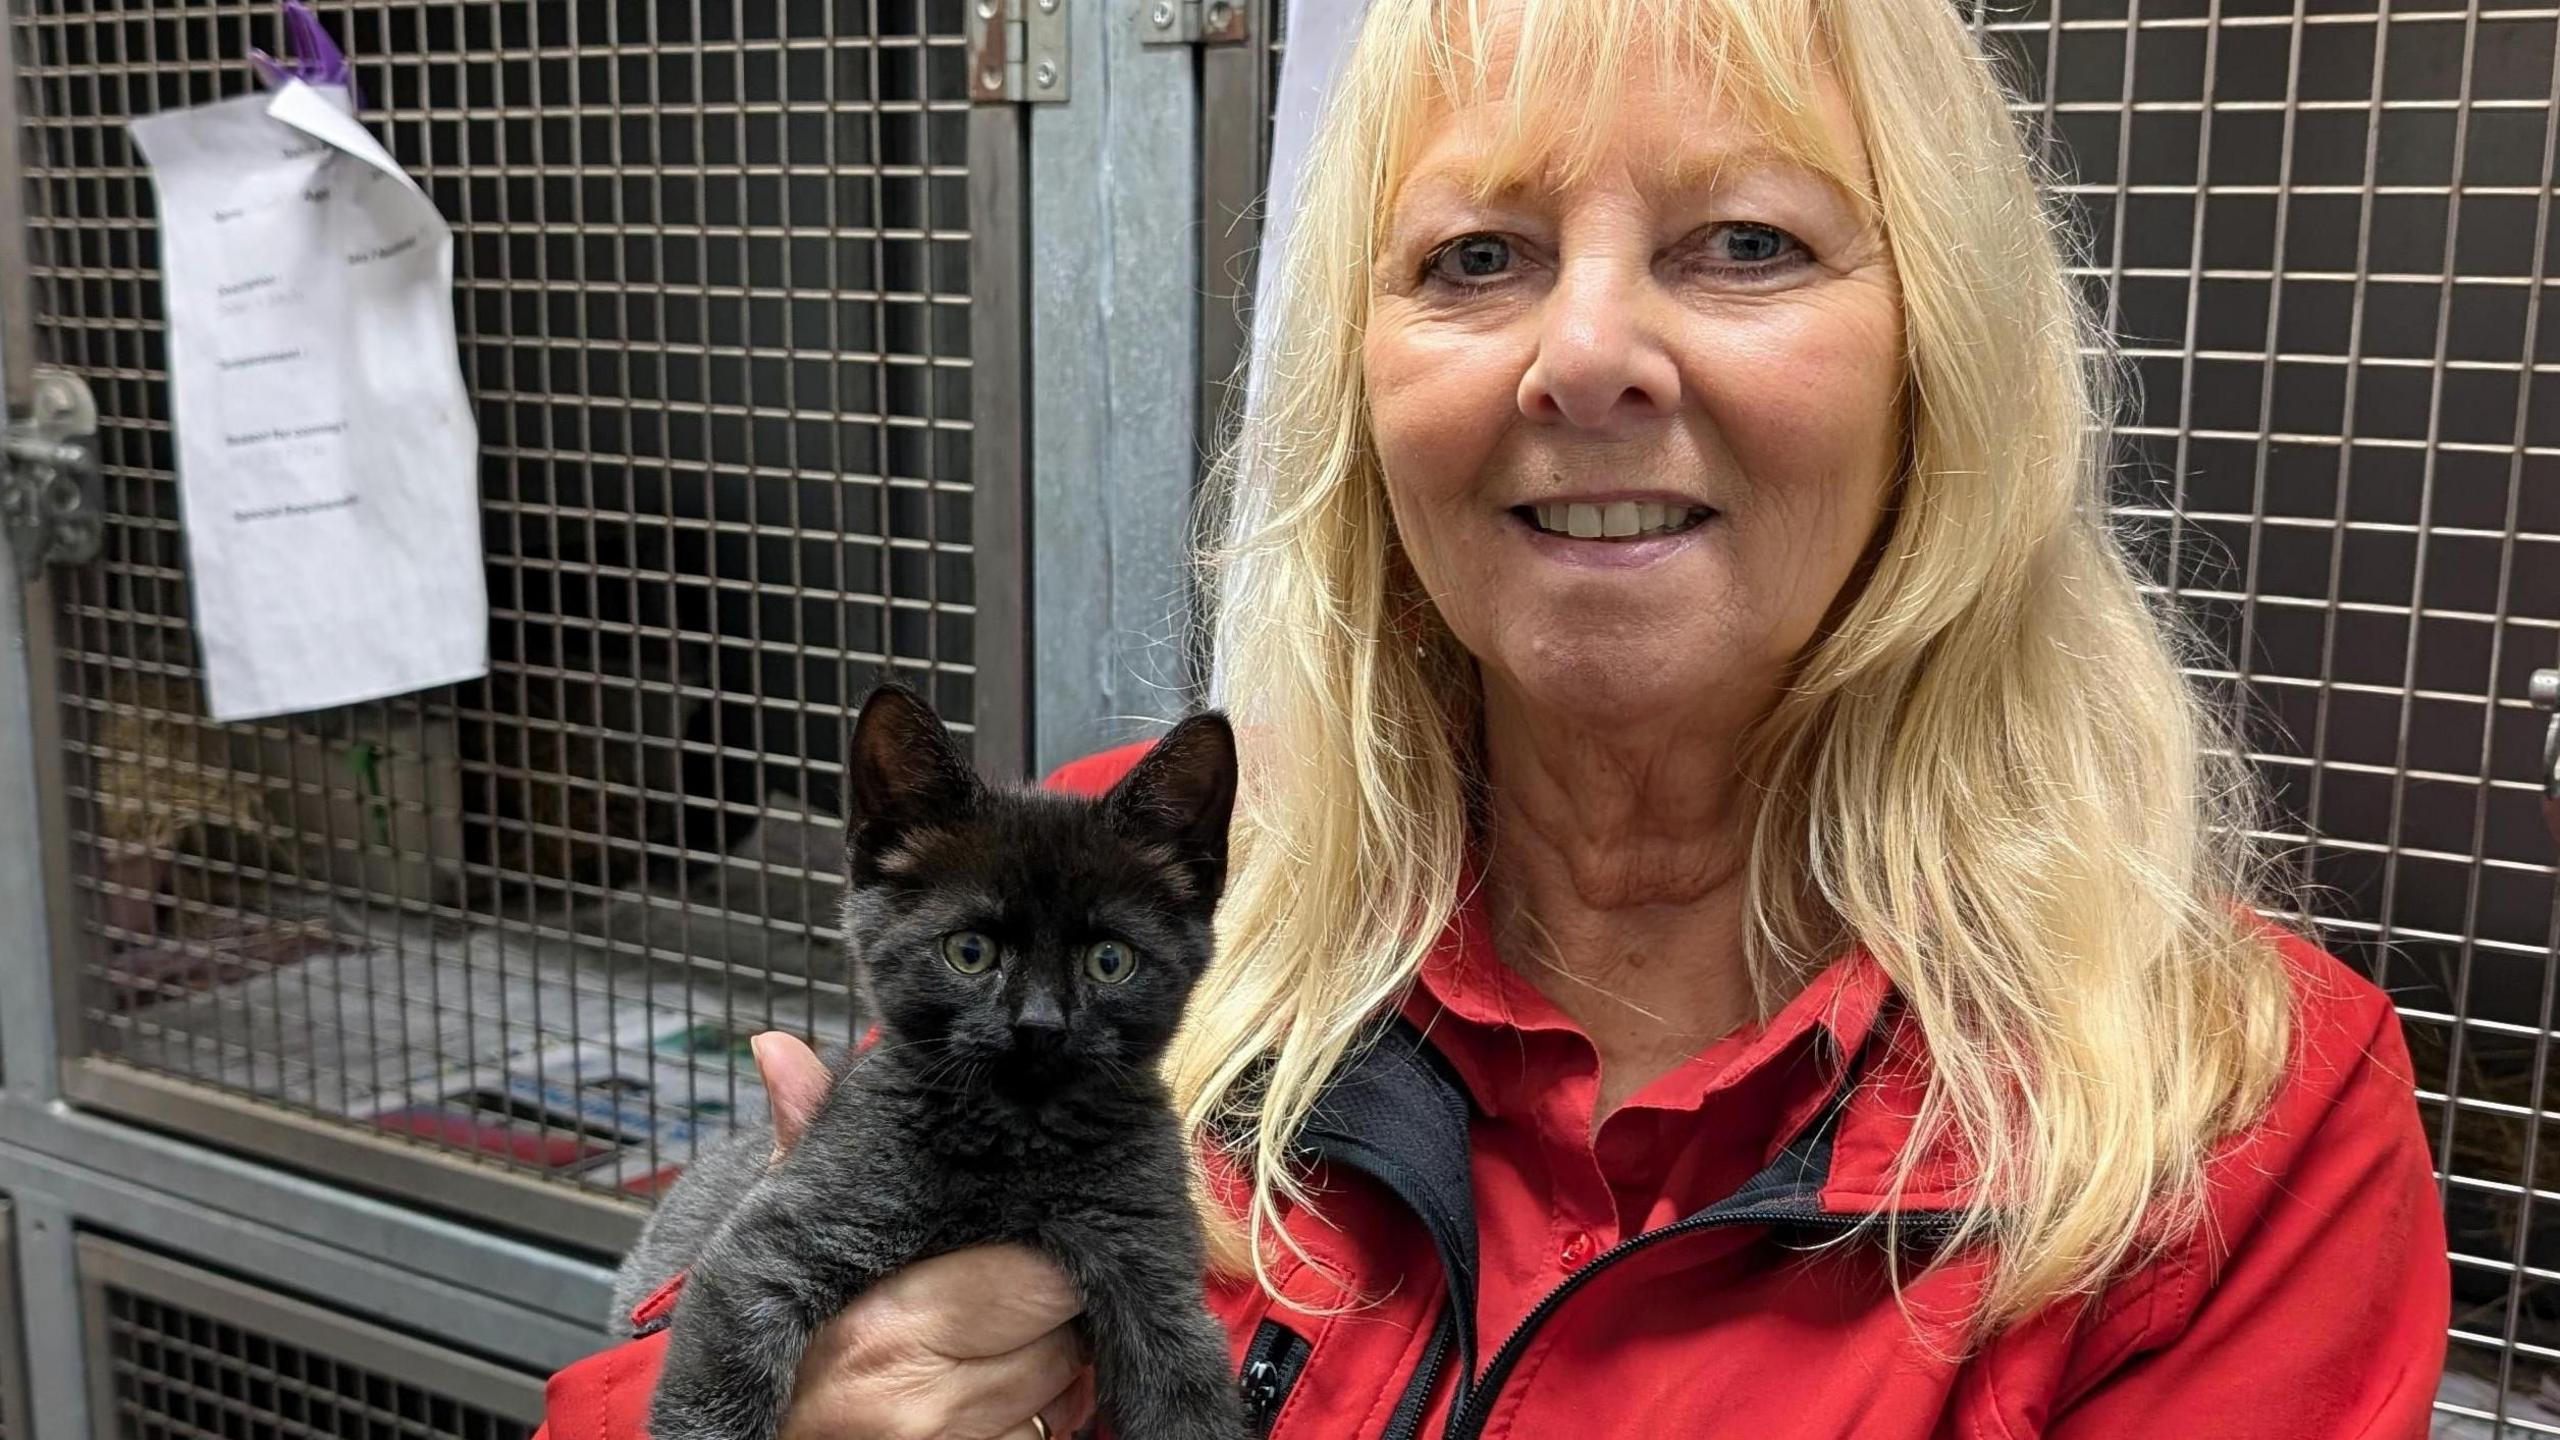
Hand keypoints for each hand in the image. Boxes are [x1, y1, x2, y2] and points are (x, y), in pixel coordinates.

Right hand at [750, 1033, 1100, 1439]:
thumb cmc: (770, 1346)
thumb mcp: (776, 1251)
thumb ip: (802, 1151)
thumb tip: (779, 1049)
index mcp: (886, 1323)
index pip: (1038, 1279)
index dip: (1046, 1250)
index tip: (1029, 1234)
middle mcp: (921, 1398)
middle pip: (1062, 1331)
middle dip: (1051, 1303)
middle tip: (1011, 1285)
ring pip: (1063, 1385)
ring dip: (1048, 1356)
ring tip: (994, 1336)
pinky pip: (1044, 1437)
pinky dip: (1034, 1415)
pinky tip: (988, 1390)